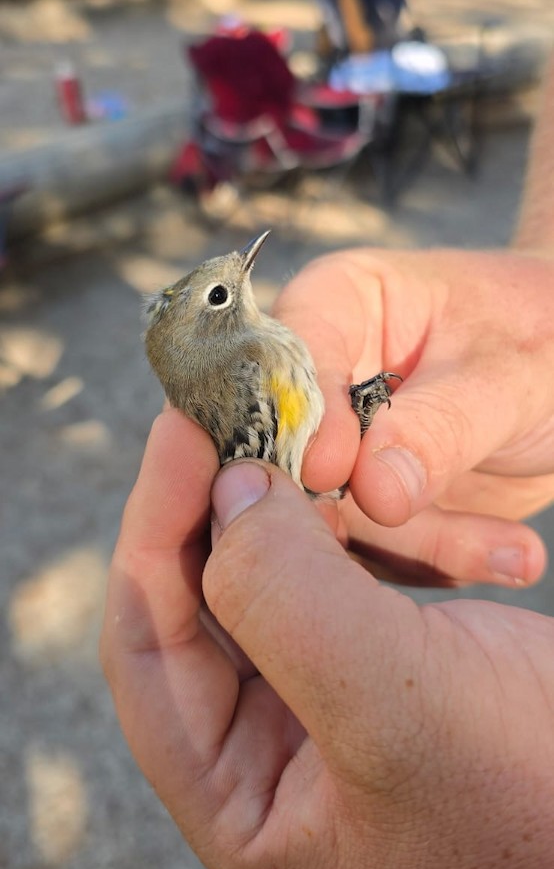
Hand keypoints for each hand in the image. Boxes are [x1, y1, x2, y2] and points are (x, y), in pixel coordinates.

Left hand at [101, 411, 553, 868]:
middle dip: (222, 505)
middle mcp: (268, 756)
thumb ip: (287, 602)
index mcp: (238, 802)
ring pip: (280, 580)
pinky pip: (349, 579)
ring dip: (301, 507)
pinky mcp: (393, 671)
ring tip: (317, 434)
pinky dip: (367, 528)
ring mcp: (332, 708)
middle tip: (239, 410)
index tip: (179, 432)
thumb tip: (227, 494)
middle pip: (206, 604)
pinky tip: (388, 490)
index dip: (154, 531)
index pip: (149, 647)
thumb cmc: (533, 813)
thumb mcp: (396, 710)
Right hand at [274, 247, 553, 586]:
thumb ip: (439, 426)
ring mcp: (340, 450)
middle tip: (411, 529)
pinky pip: (379, 552)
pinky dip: (441, 563)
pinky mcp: (368, 506)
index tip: (330, 472)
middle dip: (353, 507)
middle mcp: (321, 379)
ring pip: (333, 516)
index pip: (289, 358)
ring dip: (422, 545)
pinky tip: (512, 556)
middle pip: (289, 453)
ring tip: (517, 553)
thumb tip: (373, 490)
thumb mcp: (507, 374)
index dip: (302, 416)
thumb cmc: (544, 337)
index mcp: (336, 304)